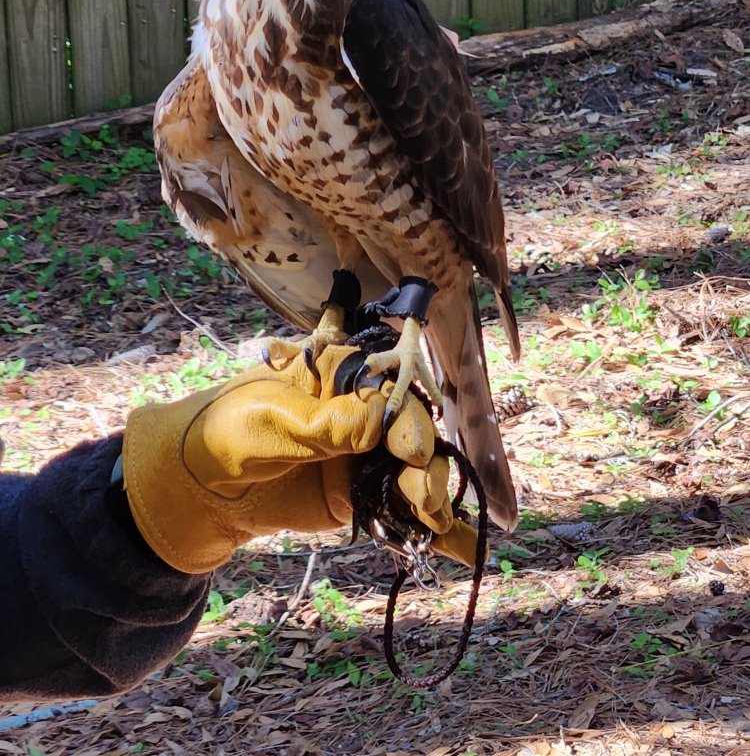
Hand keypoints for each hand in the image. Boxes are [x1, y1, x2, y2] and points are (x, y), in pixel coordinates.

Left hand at [122, 344, 477, 572]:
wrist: (195, 488)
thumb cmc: (225, 433)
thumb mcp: (270, 421)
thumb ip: (325, 424)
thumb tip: (379, 420)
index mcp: (340, 375)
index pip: (390, 389)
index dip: (409, 420)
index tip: (413, 451)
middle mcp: (361, 412)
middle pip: (413, 432)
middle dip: (426, 465)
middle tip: (424, 496)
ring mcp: (363, 456)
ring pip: (414, 472)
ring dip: (431, 496)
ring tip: (433, 522)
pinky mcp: (359, 495)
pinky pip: (402, 508)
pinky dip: (434, 529)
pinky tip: (465, 547)